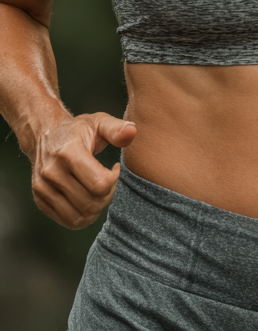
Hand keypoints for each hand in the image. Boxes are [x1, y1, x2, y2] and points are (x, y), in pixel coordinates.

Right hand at [30, 112, 136, 228]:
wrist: (45, 134)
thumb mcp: (99, 121)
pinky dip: (83, 215)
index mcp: (69, 152)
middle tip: (108, 181)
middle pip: (91, 203)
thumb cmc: (78, 129)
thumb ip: (116, 128)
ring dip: (96, 208)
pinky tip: (88, 198)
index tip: (114, 168)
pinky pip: (68, 220)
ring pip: (79, 216)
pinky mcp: (40, 200)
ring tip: (99, 191)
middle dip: (107, 195)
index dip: (114, 179)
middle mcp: (52, 172)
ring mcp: (43, 188)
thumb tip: (132, 131)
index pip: (99, 184)